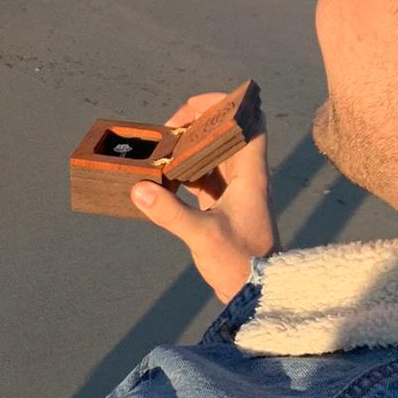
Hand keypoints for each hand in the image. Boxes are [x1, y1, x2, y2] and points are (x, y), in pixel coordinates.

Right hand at [129, 92, 277, 302]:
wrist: (258, 292)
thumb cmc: (242, 263)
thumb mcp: (203, 236)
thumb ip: (170, 213)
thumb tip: (139, 188)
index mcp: (251, 176)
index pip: (250, 123)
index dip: (227, 106)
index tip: (195, 105)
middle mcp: (246, 179)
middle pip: (227, 135)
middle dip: (198, 126)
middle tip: (169, 130)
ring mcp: (235, 193)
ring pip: (214, 157)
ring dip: (190, 149)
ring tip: (163, 150)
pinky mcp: (223, 208)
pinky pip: (204, 178)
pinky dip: (186, 172)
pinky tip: (164, 177)